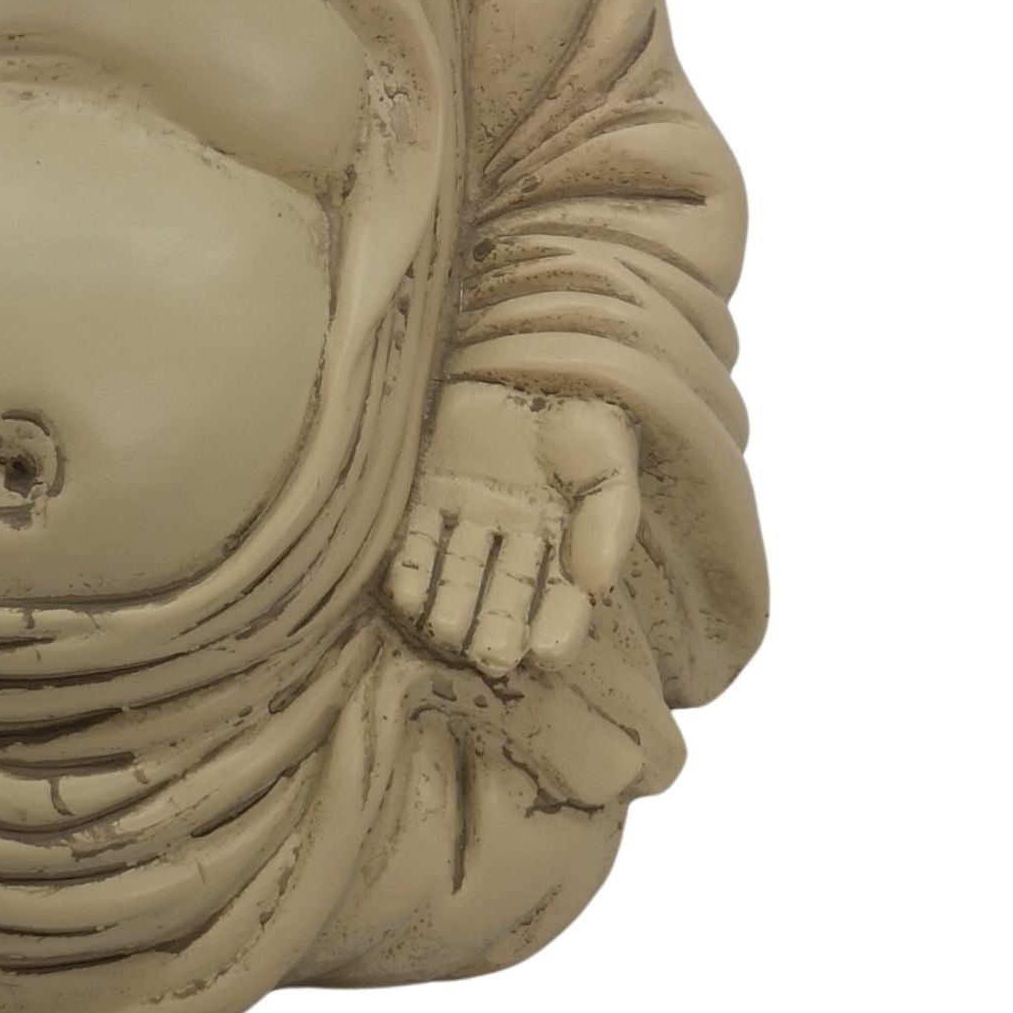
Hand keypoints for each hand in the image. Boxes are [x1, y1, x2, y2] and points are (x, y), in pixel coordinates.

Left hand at [387, 381, 638, 678]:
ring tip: (445, 633)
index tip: (544, 654)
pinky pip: (418, 536)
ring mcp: (471, 513)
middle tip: (486, 658)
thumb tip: (597, 584)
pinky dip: (411, 565)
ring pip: (459, 571)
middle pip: (503, 592)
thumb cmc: (583, 412)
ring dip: (450, 604)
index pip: (561, 595)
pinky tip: (403, 594)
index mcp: (565, 535)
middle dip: (495, 628)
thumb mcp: (608, 463)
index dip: (555, 626)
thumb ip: (609, 522)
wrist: (531, 354)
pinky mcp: (431, 489)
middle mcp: (515, 534)